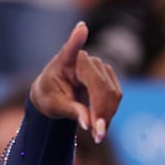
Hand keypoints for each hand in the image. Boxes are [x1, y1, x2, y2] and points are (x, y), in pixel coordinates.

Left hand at [30, 22, 122, 142]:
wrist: (52, 92)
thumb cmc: (48, 96)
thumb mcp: (53, 106)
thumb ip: (71, 111)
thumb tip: (89, 123)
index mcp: (64, 61)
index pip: (71, 48)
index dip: (77, 39)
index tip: (80, 28)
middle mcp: (85, 60)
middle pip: (100, 86)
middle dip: (101, 112)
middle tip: (97, 136)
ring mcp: (99, 67)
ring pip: (112, 93)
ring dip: (107, 116)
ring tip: (98, 135)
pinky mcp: (108, 76)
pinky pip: (115, 96)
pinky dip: (109, 113)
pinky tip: (101, 126)